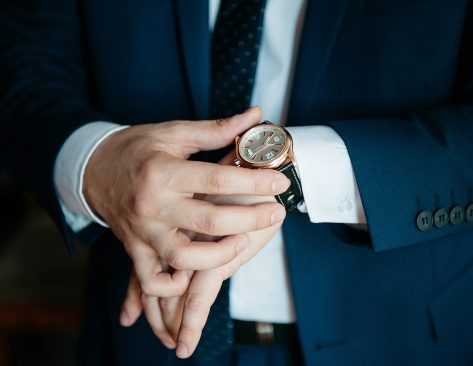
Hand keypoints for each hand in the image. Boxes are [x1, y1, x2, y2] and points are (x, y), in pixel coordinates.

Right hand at [84, 107, 289, 345]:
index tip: (279, 183)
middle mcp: (151, 205)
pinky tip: (199, 270)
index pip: (217, 180)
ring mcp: (142, 232)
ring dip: (220, 255)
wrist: (92, 168)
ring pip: (184, 259)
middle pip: (210, 223)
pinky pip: (153, 281)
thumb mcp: (174, 133)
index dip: (254, 182)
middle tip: (276, 212)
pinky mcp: (134, 249)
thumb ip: (216, 129)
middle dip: (252, 219)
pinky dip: (176, 285)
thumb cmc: (137, 148)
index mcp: (162, 171)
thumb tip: (255, 115)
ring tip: (242, 240)